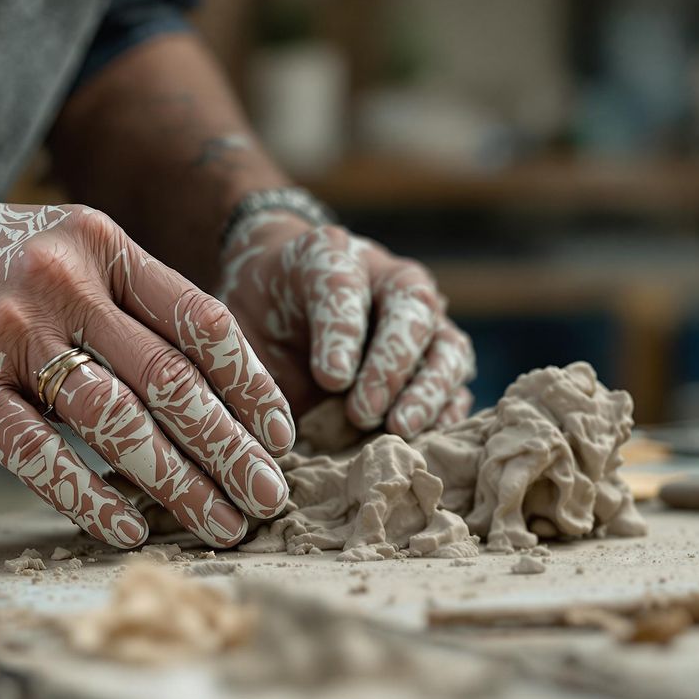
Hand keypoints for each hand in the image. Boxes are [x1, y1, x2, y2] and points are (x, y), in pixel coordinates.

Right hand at [0, 181, 295, 548]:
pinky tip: (129, 530)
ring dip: (180, 484)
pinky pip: (40, 455)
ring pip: (118, 422)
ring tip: (221, 526)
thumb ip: (121, 303)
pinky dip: (91, 498)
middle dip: (233, 449)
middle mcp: (64, 281)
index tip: (282, 437)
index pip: (202, 321)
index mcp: (101, 245)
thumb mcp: (54, 252)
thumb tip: (201, 386)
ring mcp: (10, 332)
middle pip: (174, 380)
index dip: (252, 386)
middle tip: (271, 499)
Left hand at [219, 214, 474, 437]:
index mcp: (334, 258)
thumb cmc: (261, 317)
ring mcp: (421, 321)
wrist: (279, 307)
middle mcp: (389, 282)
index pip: (342, 286)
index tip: (330, 379)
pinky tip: (425, 440)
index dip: (342, 333)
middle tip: (363, 412)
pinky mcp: (437, 361)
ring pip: (445, 347)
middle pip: (410, 312)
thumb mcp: (242, 321)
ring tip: (399, 428)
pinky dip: (447, 413)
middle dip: (389, 365)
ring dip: (428, 390)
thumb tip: (276, 424)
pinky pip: (456, 385)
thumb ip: (253, 354)